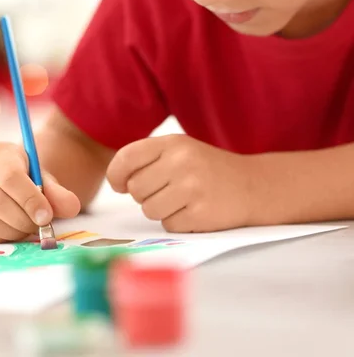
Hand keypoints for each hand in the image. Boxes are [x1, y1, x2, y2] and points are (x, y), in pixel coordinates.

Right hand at [0, 142, 80, 242]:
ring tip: (28, 227)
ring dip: (14, 231)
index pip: (10, 176)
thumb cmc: (30, 179)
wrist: (11, 182)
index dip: (30, 199)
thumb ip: (60, 193)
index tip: (47, 216)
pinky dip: (2, 237)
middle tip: (40, 226)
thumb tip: (71, 207)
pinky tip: (13, 229)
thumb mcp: (47, 181)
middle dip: (23, 220)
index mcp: (0, 153)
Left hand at [107, 135, 254, 232]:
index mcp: (173, 143)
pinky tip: (194, 211)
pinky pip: (168, 225)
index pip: (126, 158)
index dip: (116, 175)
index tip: (120, 185)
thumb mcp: (180, 151)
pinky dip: (178, 223)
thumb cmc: (206, 169)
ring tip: (182, 201)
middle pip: (136, 189)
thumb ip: (147, 160)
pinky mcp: (201, 213)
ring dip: (161, 211)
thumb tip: (118, 182)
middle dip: (145, 195)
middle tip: (166, 191)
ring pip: (149, 210)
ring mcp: (192, 188)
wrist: (253, 186)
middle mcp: (182, 162)